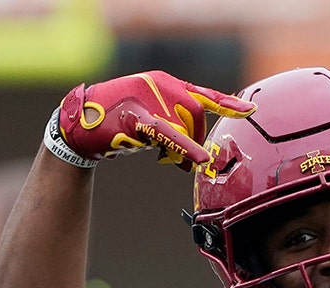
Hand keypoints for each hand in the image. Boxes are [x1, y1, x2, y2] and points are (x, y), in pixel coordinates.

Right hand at [45, 71, 255, 169]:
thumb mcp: (150, 120)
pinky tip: (198, 158)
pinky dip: (185, 146)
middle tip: (188, 160)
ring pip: (182, 127)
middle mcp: (159, 86)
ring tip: (176, 161)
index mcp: (165, 83)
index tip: (251, 109)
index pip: (203, 94)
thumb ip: (174, 128)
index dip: (228, 103)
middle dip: (195, 140)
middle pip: (195, 116)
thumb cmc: (115, 122)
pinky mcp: (135, 117)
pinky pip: (167, 133)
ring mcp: (147, 99)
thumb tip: (198, 153)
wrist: (78, 125)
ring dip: (184, 150)